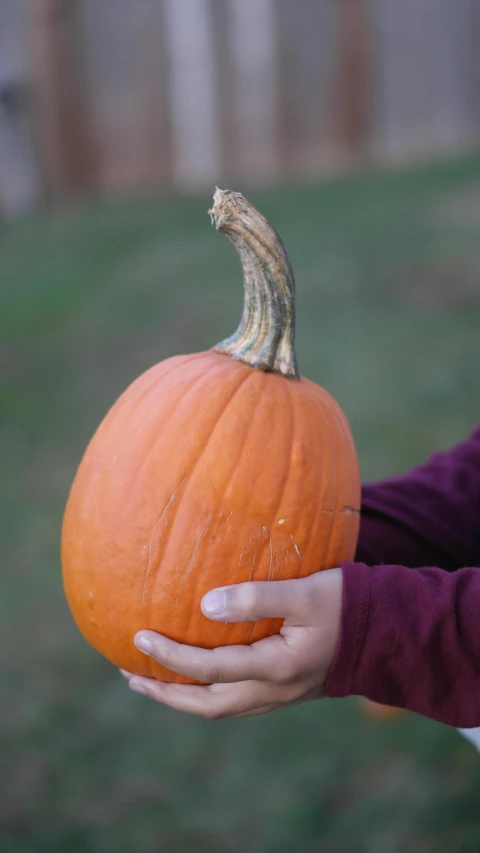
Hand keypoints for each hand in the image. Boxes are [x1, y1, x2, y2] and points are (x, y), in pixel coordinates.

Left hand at [121, 568, 342, 718]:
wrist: (387, 631)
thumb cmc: (346, 602)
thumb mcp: (304, 592)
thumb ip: (255, 597)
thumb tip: (204, 606)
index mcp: (276, 667)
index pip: (208, 670)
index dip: (169, 657)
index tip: (137, 636)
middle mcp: (274, 690)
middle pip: (208, 705)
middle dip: (166, 693)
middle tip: (131, 675)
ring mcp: (281, 694)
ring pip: (222, 707)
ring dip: (185, 697)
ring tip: (154, 680)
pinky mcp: (287, 688)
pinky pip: (237, 699)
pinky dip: (209, 691)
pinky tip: (201, 674)